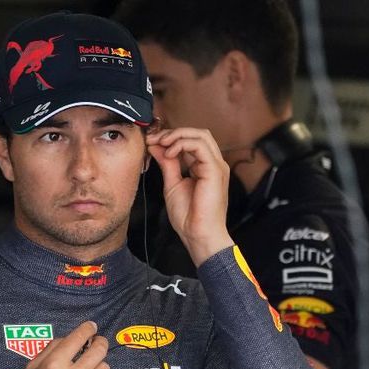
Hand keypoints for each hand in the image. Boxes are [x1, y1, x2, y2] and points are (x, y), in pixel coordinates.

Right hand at [0, 321, 112, 368]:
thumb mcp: (32, 368)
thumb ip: (51, 349)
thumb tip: (71, 338)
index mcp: (54, 366)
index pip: (78, 338)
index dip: (88, 329)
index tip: (91, 327)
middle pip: (99, 351)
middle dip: (100, 343)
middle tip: (98, 343)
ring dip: (98, 366)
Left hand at [146, 128, 233, 265]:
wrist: (198, 235)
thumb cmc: (188, 216)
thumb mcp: (172, 183)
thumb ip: (167, 163)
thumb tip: (157, 146)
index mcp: (205, 166)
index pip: (191, 141)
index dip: (171, 137)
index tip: (151, 141)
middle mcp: (213, 163)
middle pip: (198, 133)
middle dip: (174, 132)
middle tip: (155, 139)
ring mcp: (216, 165)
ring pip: (200, 135)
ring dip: (177, 135)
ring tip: (161, 144)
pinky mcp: (214, 170)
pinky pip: (199, 146)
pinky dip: (182, 144)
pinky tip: (169, 153)